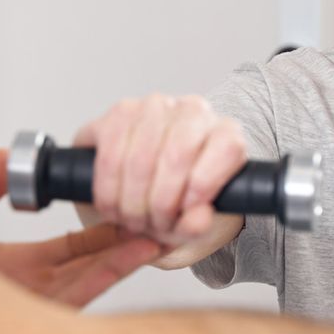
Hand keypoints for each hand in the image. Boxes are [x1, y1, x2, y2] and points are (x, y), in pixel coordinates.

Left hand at [0, 151, 160, 306]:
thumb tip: (0, 160)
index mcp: (10, 270)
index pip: (68, 250)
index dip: (101, 231)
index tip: (126, 208)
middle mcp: (26, 295)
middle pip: (91, 266)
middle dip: (127, 244)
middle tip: (162, 217)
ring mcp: (27, 313)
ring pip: (92, 282)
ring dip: (126, 258)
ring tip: (160, 232)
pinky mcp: (24, 325)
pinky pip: (76, 304)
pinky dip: (107, 278)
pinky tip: (132, 257)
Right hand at [73, 94, 249, 246]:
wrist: (146, 191)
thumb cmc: (178, 204)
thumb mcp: (193, 224)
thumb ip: (198, 225)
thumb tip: (197, 219)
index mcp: (226, 133)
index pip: (225, 149)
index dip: (203, 188)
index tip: (185, 214)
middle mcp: (193, 111)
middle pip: (177, 156)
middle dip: (159, 204)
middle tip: (152, 226)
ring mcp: (155, 107)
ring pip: (140, 158)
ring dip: (131, 201)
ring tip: (133, 220)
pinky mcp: (120, 112)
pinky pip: (110, 154)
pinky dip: (108, 189)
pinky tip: (111, 205)